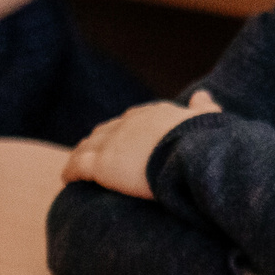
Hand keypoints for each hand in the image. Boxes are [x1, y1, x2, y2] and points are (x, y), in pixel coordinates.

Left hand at [60, 89, 221, 194]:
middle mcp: (129, 123)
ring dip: (82, 154)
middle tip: (96, 154)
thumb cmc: (204, 141)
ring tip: (77, 166)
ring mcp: (112, 142)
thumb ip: (203, 108)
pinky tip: (66, 179)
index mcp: (154, 114)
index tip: (125, 142)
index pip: (133, 120)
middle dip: (100, 141)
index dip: (126, 131)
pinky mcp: (100, 164)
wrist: (189, 155)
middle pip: (106, 130)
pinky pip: (77, 166)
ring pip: (88, 146)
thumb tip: (201, 94)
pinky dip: (70, 172)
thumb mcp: (208, 119)